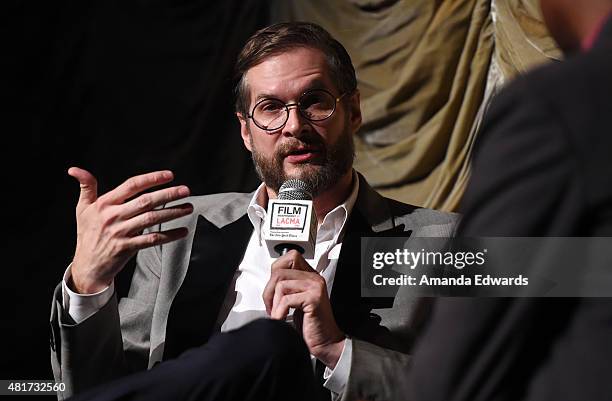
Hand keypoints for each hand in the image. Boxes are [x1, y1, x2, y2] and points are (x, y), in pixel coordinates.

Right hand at [68, 167, 192, 293]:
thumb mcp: (82, 209)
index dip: (151, 179)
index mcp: (105, 204)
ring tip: (188, 207)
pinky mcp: (127, 248)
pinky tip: (182, 231)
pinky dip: (169, 235)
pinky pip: (152, 240)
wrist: (87, 265)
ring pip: (151, 219)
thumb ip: (86, 187)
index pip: (132, 186)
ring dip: (172, 213)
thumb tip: (74, 169)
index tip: (169, 175)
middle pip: (145, 201)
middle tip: (186, 190)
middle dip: (168, 194)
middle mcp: (113, 217)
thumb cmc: (88, 234)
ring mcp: (120, 233)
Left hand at [263, 250, 344, 367]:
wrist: (326, 343)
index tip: (273, 292)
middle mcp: (314, 278)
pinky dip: (279, 312)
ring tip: (277, 315)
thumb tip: (269, 283)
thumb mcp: (295, 302)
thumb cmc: (310, 326)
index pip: (289, 257)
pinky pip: (286, 299)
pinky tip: (282, 320)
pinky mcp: (314, 298)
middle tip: (271, 307)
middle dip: (268, 291)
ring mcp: (315, 286)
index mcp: (309, 276)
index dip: (275, 272)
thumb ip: (286, 288)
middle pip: (280, 271)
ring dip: (273, 303)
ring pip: (281, 284)